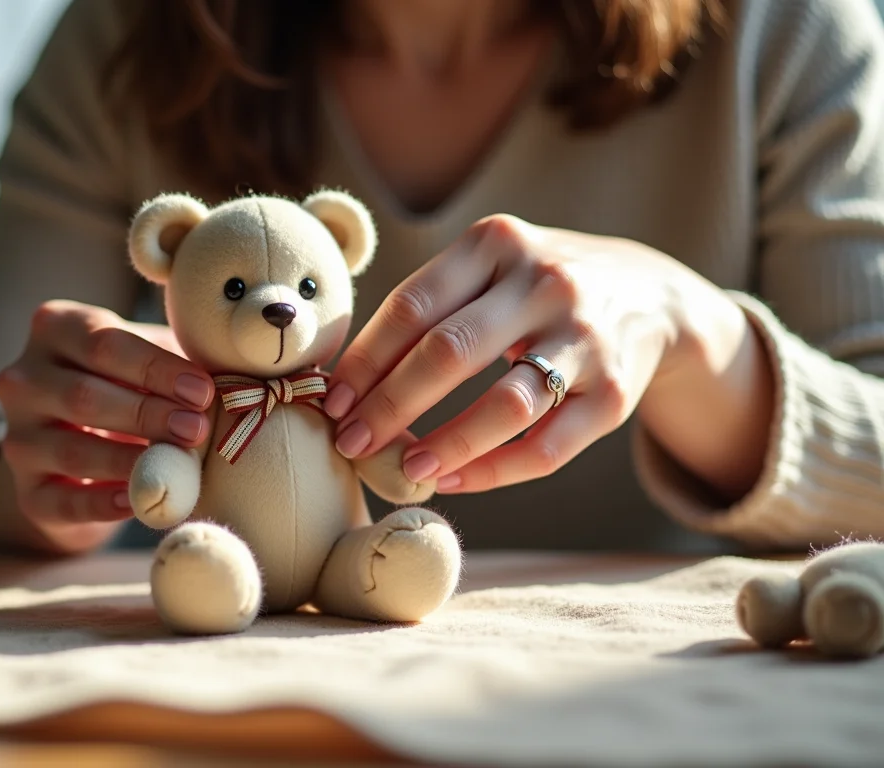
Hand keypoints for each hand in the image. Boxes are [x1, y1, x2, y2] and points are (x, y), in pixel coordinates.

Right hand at [0, 300, 214, 549]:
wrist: (80, 444)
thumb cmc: (128, 385)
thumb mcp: (147, 359)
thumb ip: (179, 357)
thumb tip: (234, 373)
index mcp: (54, 328)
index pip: (104, 343)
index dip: (156, 369)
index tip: (203, 390)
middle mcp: (22, 379)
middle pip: (84, 396)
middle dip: (148, 414)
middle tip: (197, 428)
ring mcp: (17, 438)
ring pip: (71, 450)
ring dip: (131, 460)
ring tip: (178, 464)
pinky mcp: (27, 492)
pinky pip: (62, 502)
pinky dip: (102, 504)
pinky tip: (138, 500)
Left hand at [324, 214, 717, 494]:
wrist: (652, 295)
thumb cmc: (535, 289)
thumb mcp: (489, 268)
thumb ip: (428, 307)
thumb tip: (344, 382)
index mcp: (496, 244)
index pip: (411, 307)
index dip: (363, 362)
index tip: (330, 403)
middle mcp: (545, 282)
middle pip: (449, 351)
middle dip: (390, 406)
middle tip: (351, 444)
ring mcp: (586, 337)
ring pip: (506, 403)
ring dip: (447, 443)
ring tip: (407, 469)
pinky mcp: (616, 393)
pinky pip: (548, 445)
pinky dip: (496, 470)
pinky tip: (456, 480)